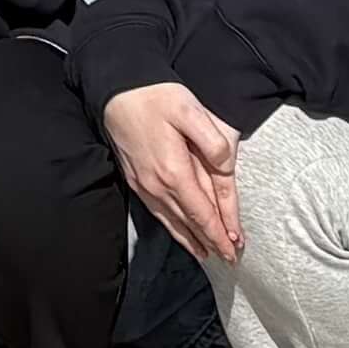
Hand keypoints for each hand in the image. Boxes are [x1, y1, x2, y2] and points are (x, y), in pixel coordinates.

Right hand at [105, 82, 241, 264]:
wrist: (115, 89)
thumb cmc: (154, 95)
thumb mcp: (190, 110)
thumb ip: (212, 141)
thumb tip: (226, 167)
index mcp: (174, 171)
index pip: (202, 213)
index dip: (219, 234)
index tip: (234, 249)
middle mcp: (157, 185)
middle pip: (188, 223)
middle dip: (209, 242)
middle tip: (228, 259)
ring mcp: (143, 184)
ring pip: (171, 222)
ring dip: (190, 240)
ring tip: (205, 254)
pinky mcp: (135, 179)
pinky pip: (156, 212)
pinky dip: (171, 227)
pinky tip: (177, 230)